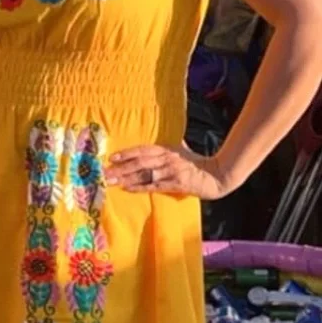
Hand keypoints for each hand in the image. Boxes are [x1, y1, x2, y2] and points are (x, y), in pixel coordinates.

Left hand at [107, 145, 232, 199]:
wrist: (217, 175)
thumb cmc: (197, 162)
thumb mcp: (182, 148)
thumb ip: (169, 144)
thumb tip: (165, 133)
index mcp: (166, 149)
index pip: (142, 150)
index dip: (126, 153)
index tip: (111, 158)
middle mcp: (166, 158)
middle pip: (139, 162)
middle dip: (120, 168)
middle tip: (104, 172)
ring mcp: (171, 171)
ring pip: (144, 174)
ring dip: (126, 178)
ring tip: (111, 181)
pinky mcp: (176, 184)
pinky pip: (154, 186)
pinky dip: (140, 187)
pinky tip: (128, 189)